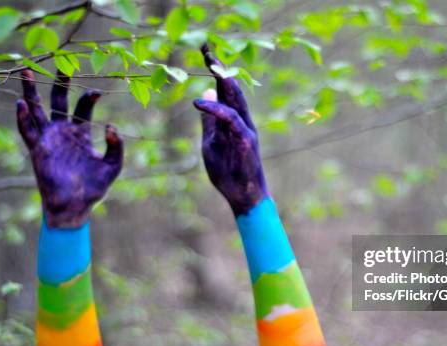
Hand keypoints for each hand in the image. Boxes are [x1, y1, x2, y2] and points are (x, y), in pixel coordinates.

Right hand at [16, 70, 123, 227]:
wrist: (75, 206)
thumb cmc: (94, 188)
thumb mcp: (112, 166)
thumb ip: (116, 147)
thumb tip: (111, 126)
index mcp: (81, 135)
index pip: (83, 109)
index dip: (88, 98)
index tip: (96, 92)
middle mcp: (63, 133)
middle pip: (58, 103)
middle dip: (59, 85)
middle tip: (62, 64)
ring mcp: (49, 140)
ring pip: (37, 111)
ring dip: (32, 93)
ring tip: (27, 72)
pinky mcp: (38, 150)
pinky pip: (28, 131)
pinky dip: (24, 118)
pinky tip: (21, 104)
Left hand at [193, 44, 267, 215]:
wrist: (243, 196)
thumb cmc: (228, 172)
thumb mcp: (211, 142)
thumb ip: (209, 121)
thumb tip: (203, 95)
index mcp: (233, 120)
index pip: (225, 91)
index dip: (216, 72)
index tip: (206, 54)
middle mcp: (241, 121)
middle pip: (232, 90)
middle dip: (221, 69)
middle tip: (208, 50)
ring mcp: (245, 129)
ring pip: (236, 100)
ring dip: (225, 81)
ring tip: (212, 65)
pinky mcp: (245, 141)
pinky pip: (231, 120)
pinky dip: (216, 109)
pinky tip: (201, 102)